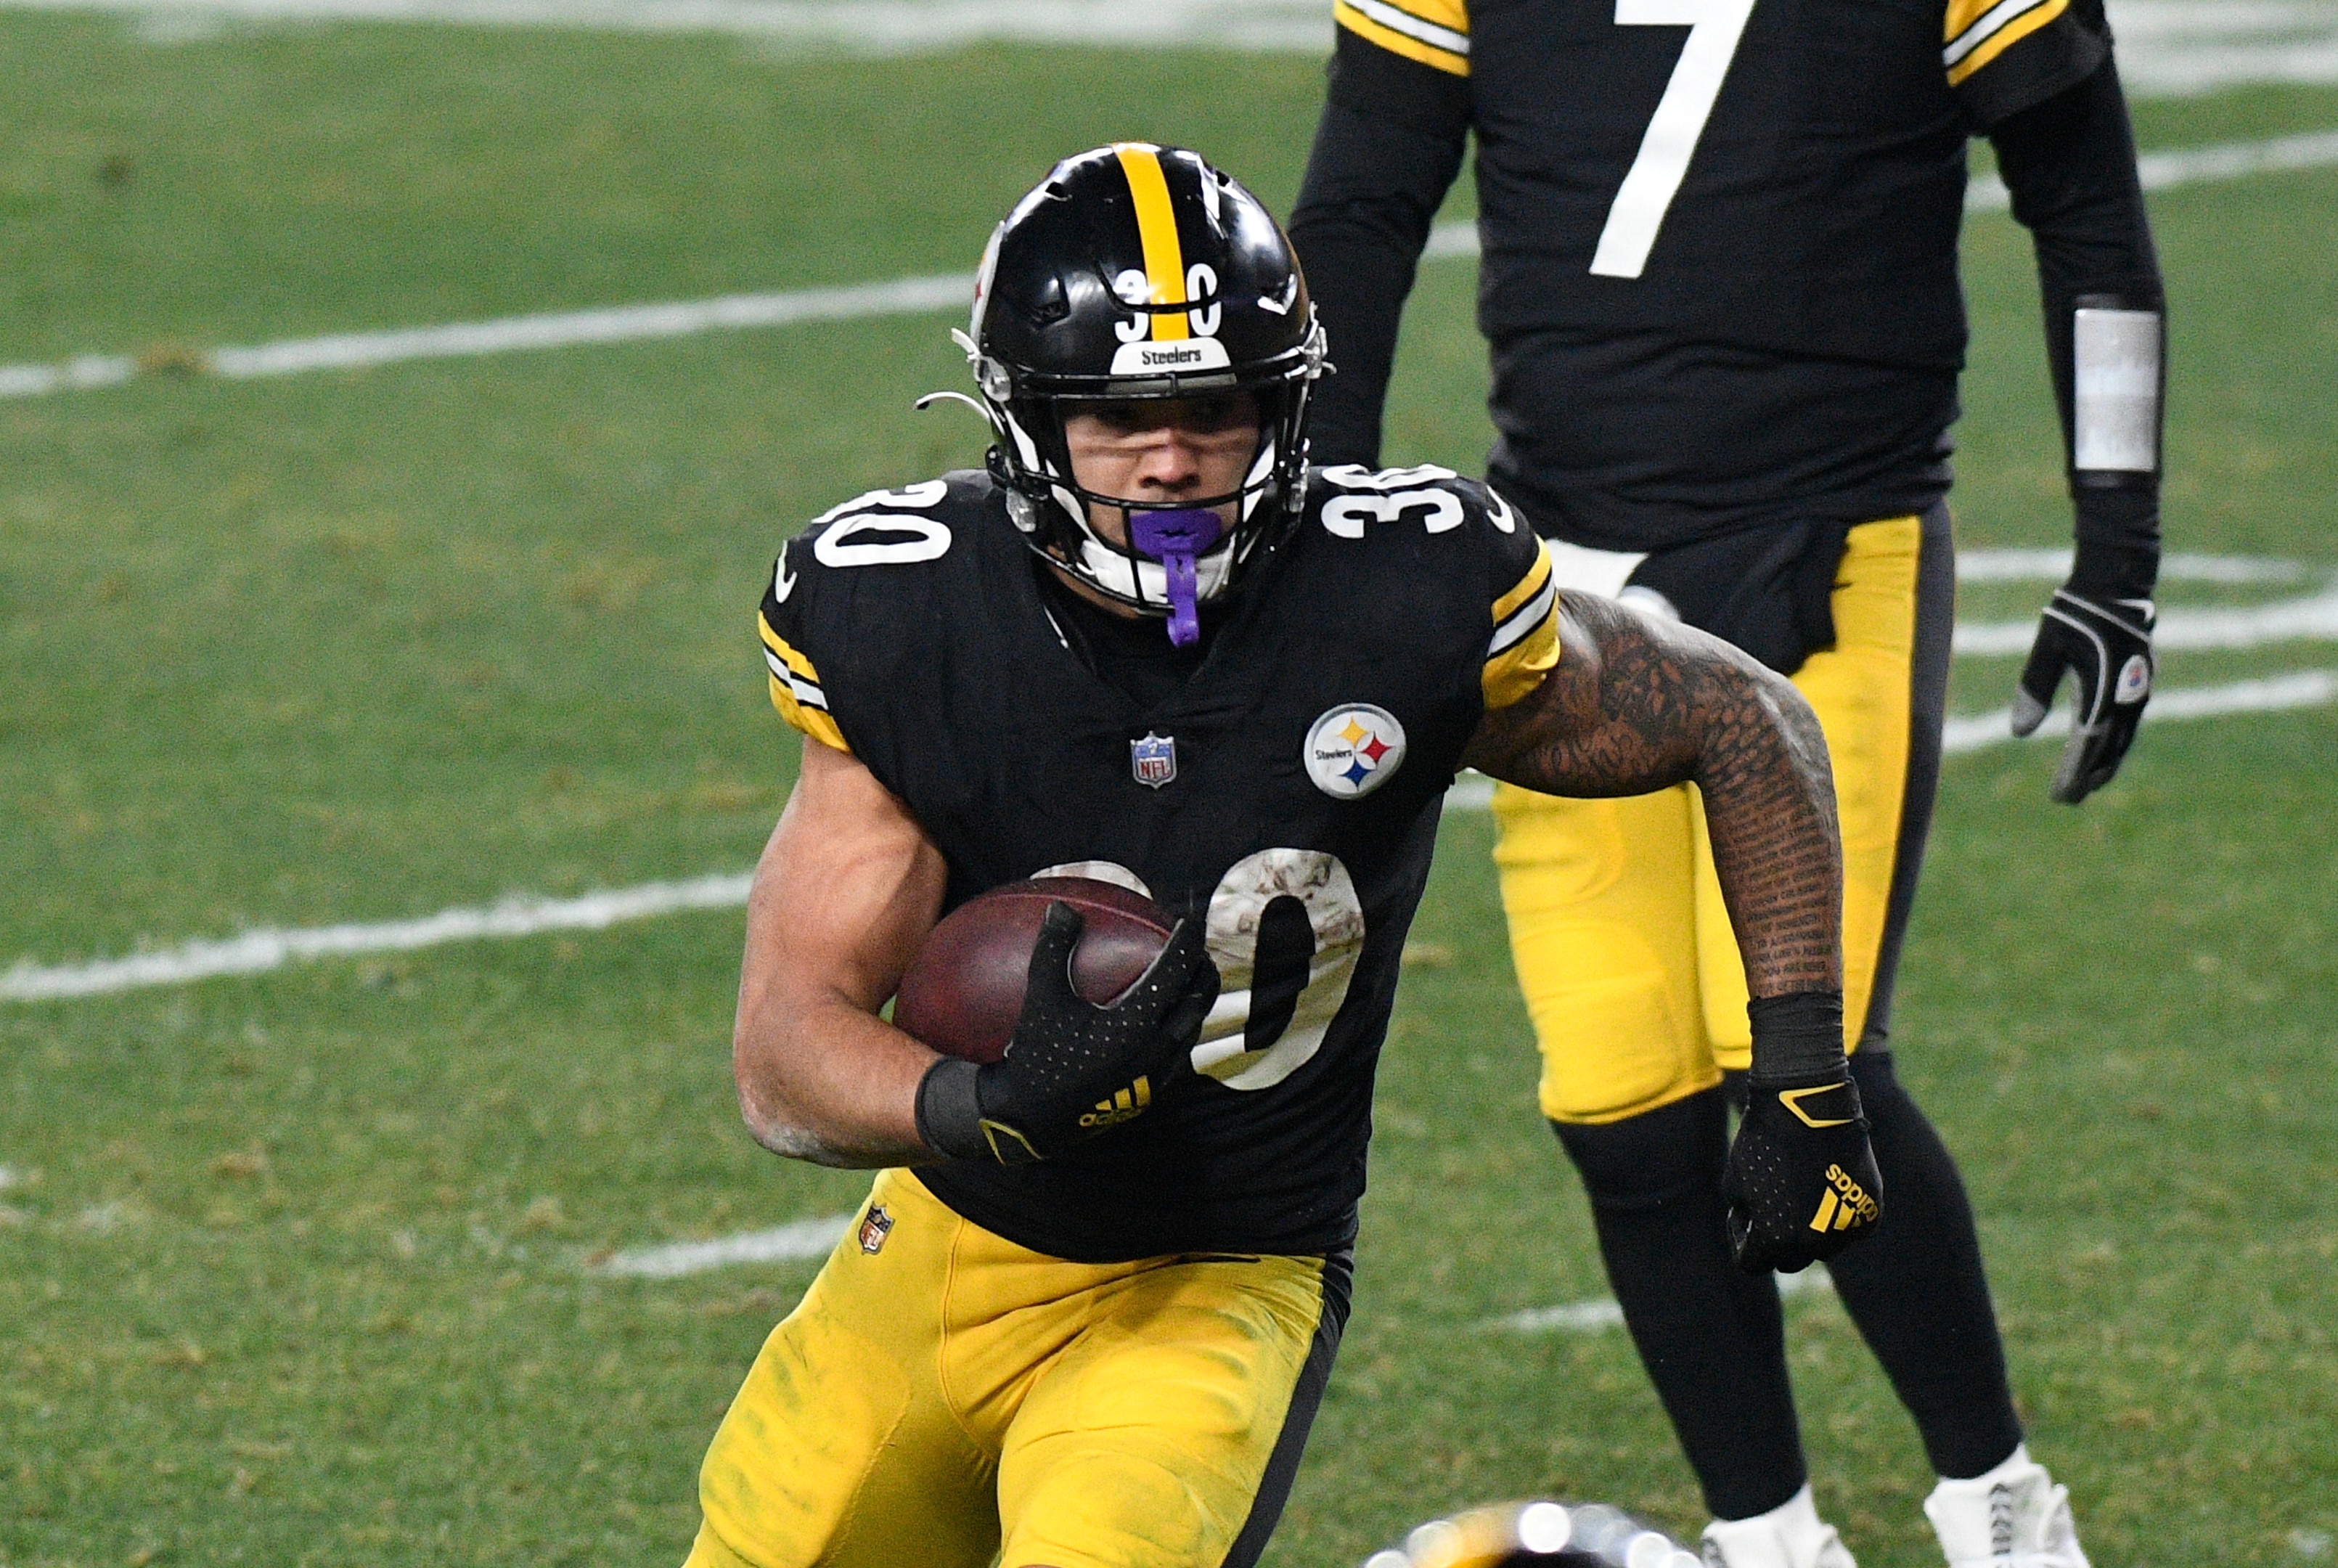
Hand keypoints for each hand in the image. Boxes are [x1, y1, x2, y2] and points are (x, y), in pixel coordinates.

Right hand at [917, 903, 1218, 1164]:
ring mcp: (1159, 1073)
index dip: (1187, 943)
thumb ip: (1053, 950)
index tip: (1190, 921)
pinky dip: (1184, 1024)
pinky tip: (1169, 1018)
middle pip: (1198, 999)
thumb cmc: (1036, 1057)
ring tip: (1191, 977)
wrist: (1034, 1121)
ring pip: (1194, 1027)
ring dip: (1197, 998)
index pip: (1176, 973)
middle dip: (1203, 969)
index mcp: (1135, 1025)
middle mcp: (1156, 1050)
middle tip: (1197, 947)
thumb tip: (1062, 907)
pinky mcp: (1154, 1090)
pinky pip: (1182, 1049)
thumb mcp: (1041, 1001)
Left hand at [1724, 1066, 1882, 1273]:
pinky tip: (1826, 1184)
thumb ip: (1745, 1218)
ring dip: (1809, 1230)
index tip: (1744, 1215)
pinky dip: (1837, 1215)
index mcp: (1775, 1238)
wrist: (1810, 1106)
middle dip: (1777, 1240)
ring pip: (1823, 1247)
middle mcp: (1814, 1243)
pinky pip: (1849, 1228)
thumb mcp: (1735, 1182)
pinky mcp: (1870, 1213)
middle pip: (1790, 1259)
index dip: (1742, 1239)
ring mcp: (1846, 1230)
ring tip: (1801, 1191)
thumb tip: (1758, 1235)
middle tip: (1773, 1205)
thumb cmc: (1764, 1141)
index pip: (1753, 1263)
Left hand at [2011, 586, 2154, 803]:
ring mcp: (2138, 689)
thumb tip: (2018, 732)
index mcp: (2103, 691)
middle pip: (2108, 748)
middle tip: (2069, 799)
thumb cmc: (2075, 614)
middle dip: (2089, 775)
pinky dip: (2116, 742)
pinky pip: (2129, 722)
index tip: (2061, 796)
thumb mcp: (2047, 648)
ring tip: (2090, 783)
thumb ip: (2034, 689)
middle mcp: (2126, 696)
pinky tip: (2104, 750)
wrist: (2116, 583)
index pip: (2086, 745)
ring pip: (2123, 738)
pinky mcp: (2141, 681)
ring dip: (2106, 762)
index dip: (2074, 773)